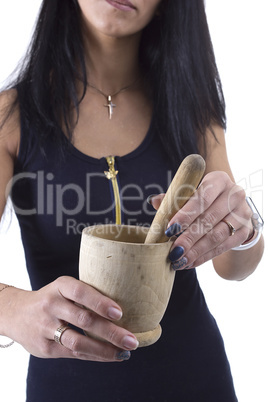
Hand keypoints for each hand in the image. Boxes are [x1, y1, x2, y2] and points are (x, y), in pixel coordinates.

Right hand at [3, 277, 138, 360]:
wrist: (17, 313)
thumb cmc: (53, 299)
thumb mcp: (64, 288)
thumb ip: (86, 296)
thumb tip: (122, 311)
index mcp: (60, 286)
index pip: (81, 292)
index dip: (100, 302)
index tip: (120, 313)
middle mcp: (51, 304)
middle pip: (84, 319)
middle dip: (110, 332)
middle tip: (131, 339)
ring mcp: (46, 327)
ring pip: (78, 341)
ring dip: (104, 349)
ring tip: (124, 352)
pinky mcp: (44, 348)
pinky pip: (73, 354)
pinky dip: (94, 356)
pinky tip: (110, 356)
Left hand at [150, 171, 252, 269]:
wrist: (232, 211)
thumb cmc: (204, 201)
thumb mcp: (191, 195)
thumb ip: (174, 199)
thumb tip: (154, 201)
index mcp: (218, 180)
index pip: (201, 198)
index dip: (185, 215)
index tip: (170, 230)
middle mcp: (234, 194)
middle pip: (208, 219)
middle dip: (188, 238)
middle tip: (173, 251)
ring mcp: (242, 213)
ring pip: (217, 235)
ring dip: (196, 250)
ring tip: (180, 260)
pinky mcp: (245, 231)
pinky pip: (223, 247)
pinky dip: (204, 256)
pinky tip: (190, 262)